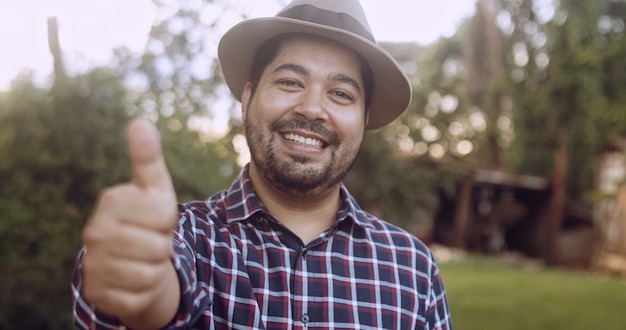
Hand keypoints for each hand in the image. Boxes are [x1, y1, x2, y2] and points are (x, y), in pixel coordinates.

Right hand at [81, 118, 179, 326]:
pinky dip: (146, 292)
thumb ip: (148, 158)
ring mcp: (93, 264)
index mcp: (111, 201)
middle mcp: (95, 232)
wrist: (131, 264)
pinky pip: (140, 296)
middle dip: (163, 247)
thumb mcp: (154, 190)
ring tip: (144, 260)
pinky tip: (134, 282)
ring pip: (150, 273)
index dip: (169, 221)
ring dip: (155, 269)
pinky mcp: (98, 295)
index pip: (165, 215)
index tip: (157, 220)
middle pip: (159, 246)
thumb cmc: (147, 222)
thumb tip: (140, 122)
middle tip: (150, 242)